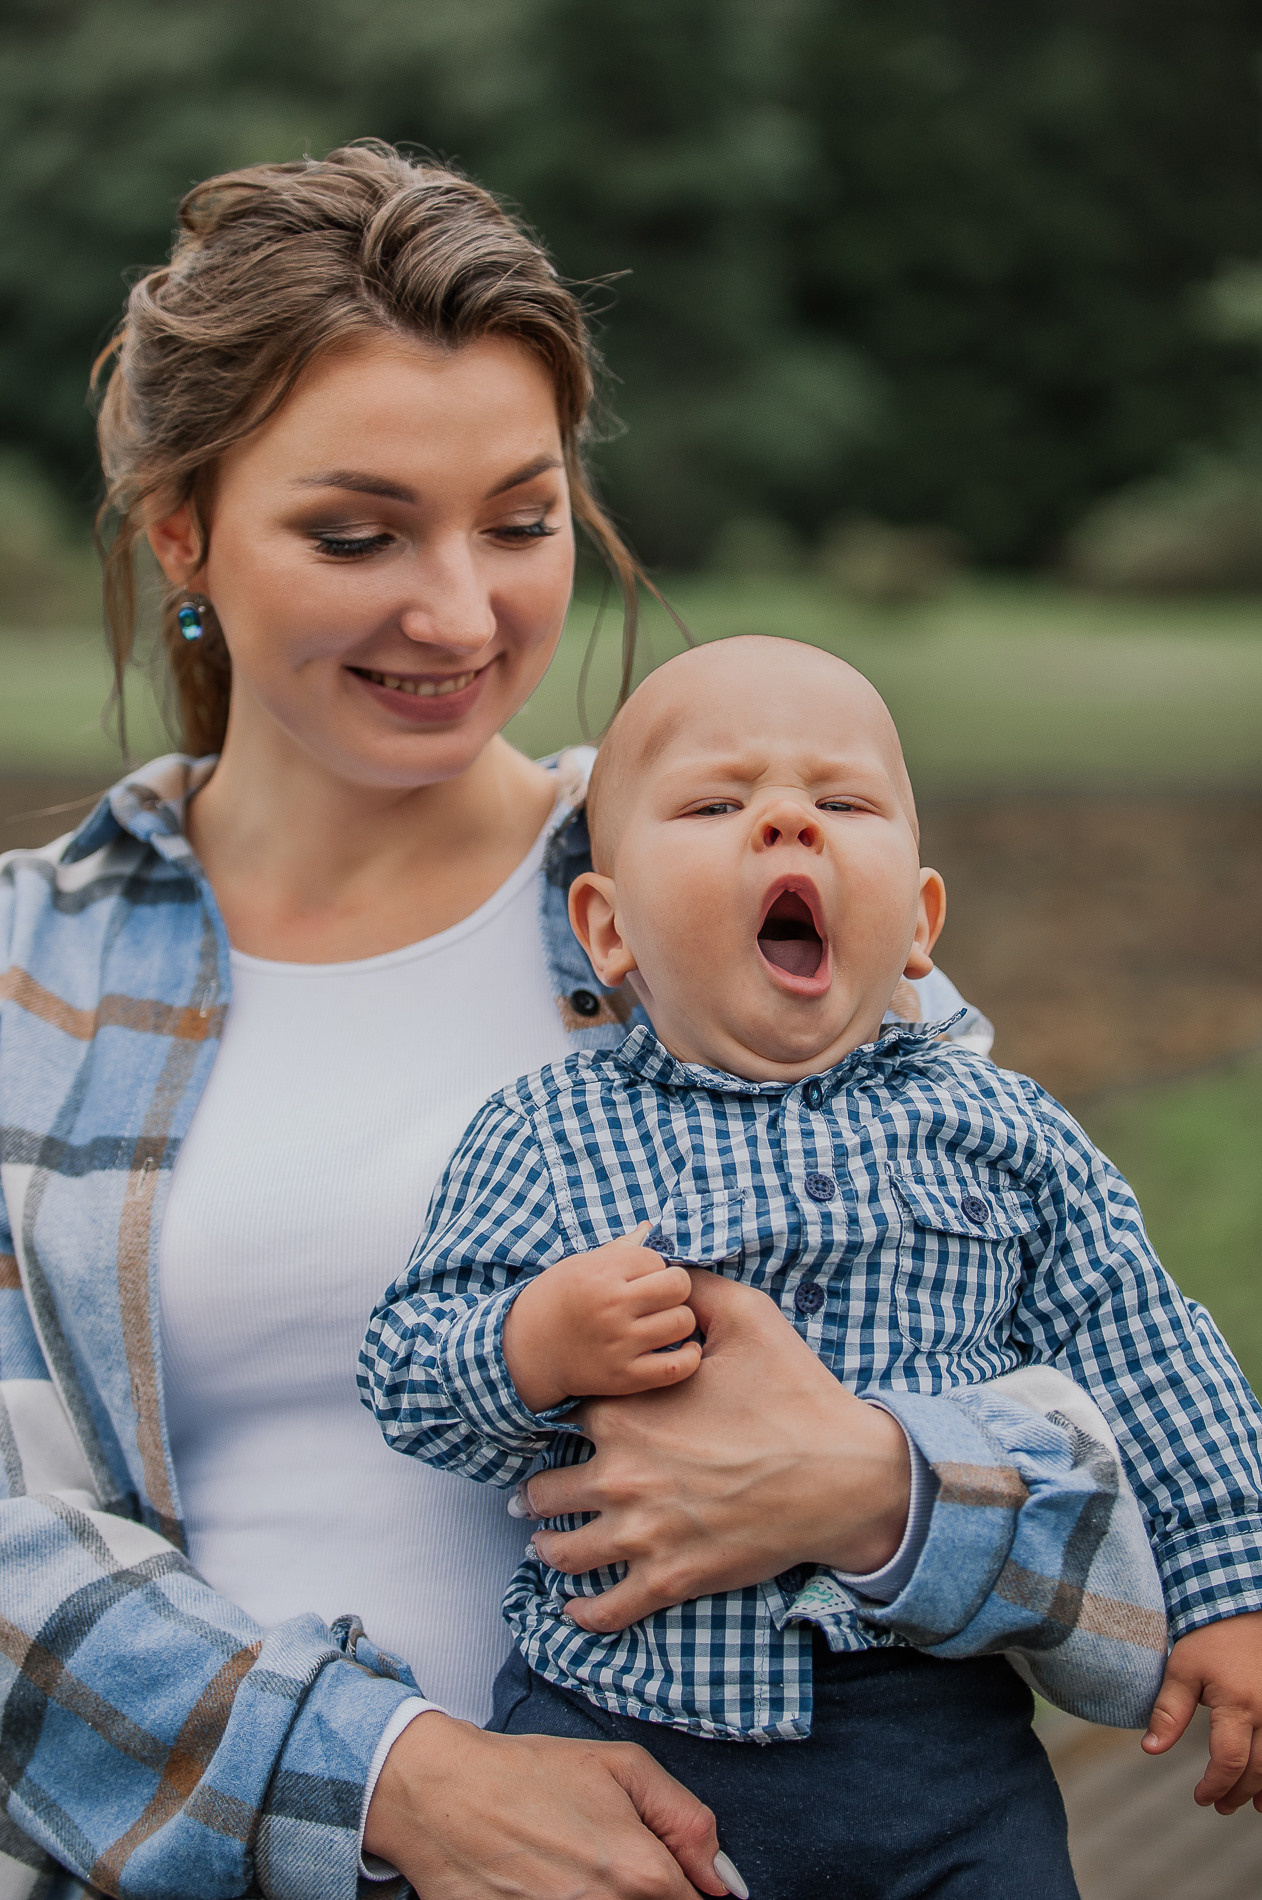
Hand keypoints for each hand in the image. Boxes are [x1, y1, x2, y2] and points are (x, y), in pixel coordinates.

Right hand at [362, 1708, 736, 1896]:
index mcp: (643, 1872)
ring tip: (576, 1872)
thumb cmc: (530, 1774)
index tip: (657, 1873)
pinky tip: (550, 1886)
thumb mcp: (621, 1766)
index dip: (687, 1888)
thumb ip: (687, 1821)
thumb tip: (724, 1881)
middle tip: (609, 1867)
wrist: (443, 1795)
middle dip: (647, 1894)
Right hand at [503, 1222, 700, 1412]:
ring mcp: (619, 1344)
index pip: (656, 1259)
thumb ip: (620, 1249)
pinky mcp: (623, 1376)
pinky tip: (682, 1350)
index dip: (653, 1268)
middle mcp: (611, 1307)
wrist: (525, 1350)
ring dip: (680, 1321)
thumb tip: (650, 1228)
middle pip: (678, 1287)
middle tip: (662, 1298)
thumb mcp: (579, 1264)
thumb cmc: (556, 1300)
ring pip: (682, 1322)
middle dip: (675, 1289)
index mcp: (600, 1274)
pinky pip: (676, 1367)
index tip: (642, 1278)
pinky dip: (688, 1358)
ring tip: (665, 1323)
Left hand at [522, 1268, 909, 1631]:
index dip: (565, 1419)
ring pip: (560, 1550)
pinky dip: (585, 1610)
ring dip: (550, 1546)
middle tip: (541, 1494)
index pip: (559, 1416)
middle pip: (543, 1489)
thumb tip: (663, 1265)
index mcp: (625, 1411)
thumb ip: (693, 1288)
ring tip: (549, 1541)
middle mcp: (619, 1474)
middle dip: (541, 1491)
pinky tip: (579, 1606)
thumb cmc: (795, 1393)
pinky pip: (604, 1608)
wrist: (844, 1475)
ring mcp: (640, 1533)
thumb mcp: (747, 1316)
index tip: (568, 1427)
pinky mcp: (669, 1580)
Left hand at [1143, 1610, 1261, 1812]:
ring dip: (1261, 1789)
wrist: (1241, 1611)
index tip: (1200, 1797)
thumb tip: (1150, 1749)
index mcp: (1238, 1705)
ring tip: (1244, 1803)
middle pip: (1257, 1770)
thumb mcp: (1182, 1670)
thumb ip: (1168, 1712)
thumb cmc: (1209, 1640)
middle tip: (1218, 1805)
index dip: (1215, 1785)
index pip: (1229, 1760)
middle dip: (1236, 1793)